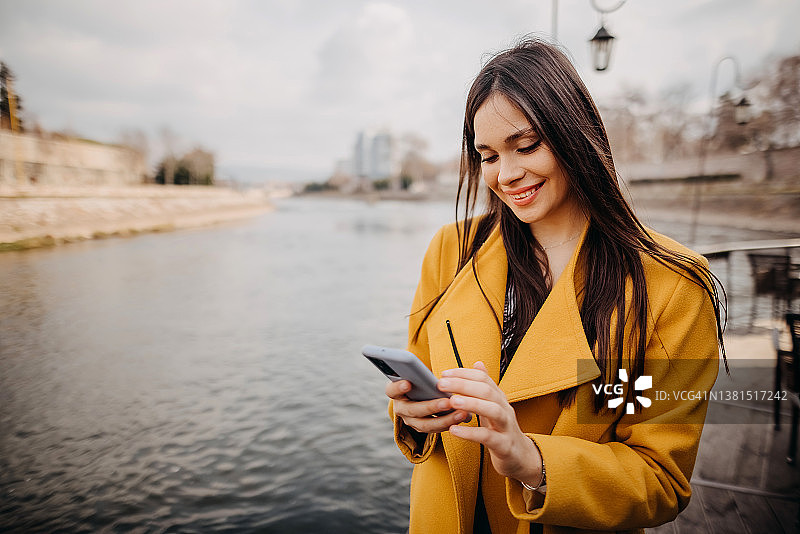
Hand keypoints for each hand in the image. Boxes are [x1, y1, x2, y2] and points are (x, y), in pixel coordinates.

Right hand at [386, 379, 471, 433]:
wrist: (421, 393)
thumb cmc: (421, 380)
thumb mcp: (419, 375)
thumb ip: (424, 373)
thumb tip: (445, 373)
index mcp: (396, 392)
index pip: (391, 390)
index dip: (398, 387)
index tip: (408, 383)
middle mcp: (400, 408)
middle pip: (413, 410)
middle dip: (431, 407)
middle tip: (447, 402)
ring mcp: (410, 420)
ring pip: (425, 424)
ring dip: (445, 419)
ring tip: (461, 413)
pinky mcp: (422, 428)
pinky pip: (435, 429)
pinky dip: (449, 423)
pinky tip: (463, 417)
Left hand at [437, 361, 542, 485]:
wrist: (521, 458)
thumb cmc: (501, 430)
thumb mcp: (493, 406)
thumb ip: (484, 387)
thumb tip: (478, 363)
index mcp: (499, 399)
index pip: (483, 379)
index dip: (464, 374)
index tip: (444, 374)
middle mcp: (505, 409)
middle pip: (487, 391)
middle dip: (463, 384)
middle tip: (441, 384)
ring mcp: (506, 427)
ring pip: (493, 410)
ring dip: (472, 403)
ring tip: (452, 401)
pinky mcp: (504, 446)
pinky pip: (488, 437)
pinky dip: (470, 433)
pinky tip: (454, 430)